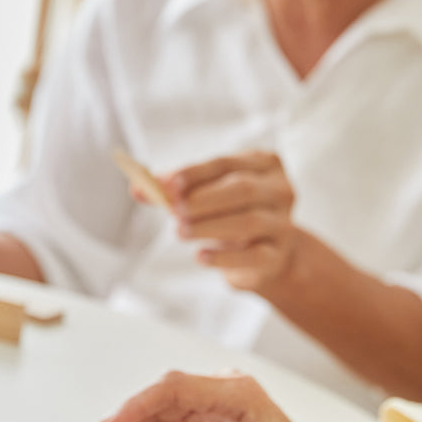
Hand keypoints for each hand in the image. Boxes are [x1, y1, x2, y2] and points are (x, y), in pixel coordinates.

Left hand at [166, 152, 301, 291]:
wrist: (267, 252)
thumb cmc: (232, 214)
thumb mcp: (206, 195)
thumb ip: (174, 191)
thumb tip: (139, 188)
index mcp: (264, 163)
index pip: (226, 163)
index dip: (196, 173)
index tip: (169, 183)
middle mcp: (280, 190)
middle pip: (243, 189)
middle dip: (205, 199)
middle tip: (174, 210)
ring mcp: (283, 224)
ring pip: (249, 221)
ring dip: (210, 226)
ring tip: (180, 231)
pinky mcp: (278, 255)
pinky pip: (253, 256)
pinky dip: (224, 257)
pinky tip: (200, 256)